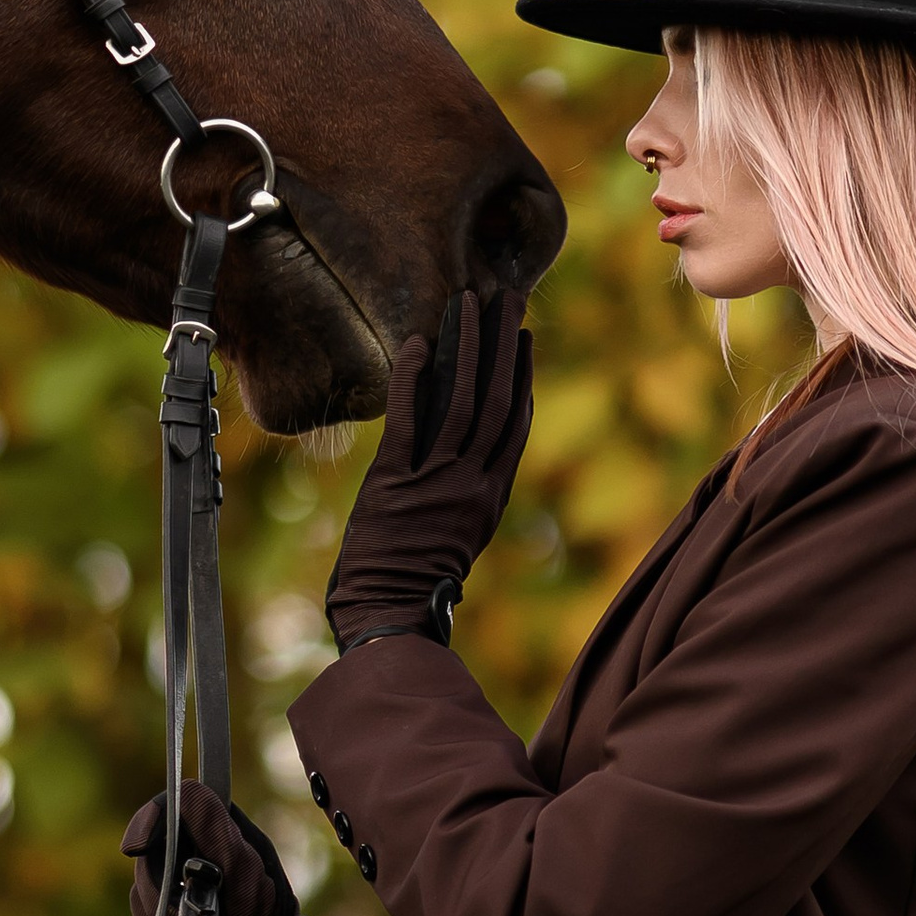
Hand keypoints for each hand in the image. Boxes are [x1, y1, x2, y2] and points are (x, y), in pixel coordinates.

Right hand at [124, 781, 366, 915]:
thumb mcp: (252, 887)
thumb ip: (220, 840)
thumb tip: (184, 796)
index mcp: (226, 835)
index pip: (176, 803)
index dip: (150, 820)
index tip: (136, 849)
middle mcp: (202, 856)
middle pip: (150, 851)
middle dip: (157, 893)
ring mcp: (184, 890)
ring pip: (141, 890)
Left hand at [325, 289, 532, 652]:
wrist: (392, 615)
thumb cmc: (414, 587)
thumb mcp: (454, 540)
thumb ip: (460, 499)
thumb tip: (455, 463)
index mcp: (490, 498)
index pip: (514, 426)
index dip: (522, 378)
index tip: (523, 341)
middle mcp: (472, 483)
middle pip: (497, 401)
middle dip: (502, 345)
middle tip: (507, 300)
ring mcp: (436, 480)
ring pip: (462, 400)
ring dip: (466, 347)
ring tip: (471, 303)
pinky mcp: (396, 481)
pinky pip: (409, 418)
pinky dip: (414, 378)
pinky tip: (418, 343)